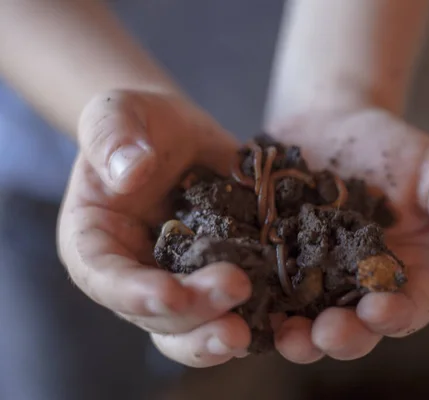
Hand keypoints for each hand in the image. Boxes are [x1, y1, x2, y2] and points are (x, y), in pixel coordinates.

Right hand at [58, 90, 253, 366]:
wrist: (174, 133)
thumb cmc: (134, 122)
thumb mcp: (115, 112)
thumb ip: (111, 137)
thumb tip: (131, 171)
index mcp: (97, 243)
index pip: (107, 279)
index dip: (135, 294)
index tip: (170, 294)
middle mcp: (136, 275)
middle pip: (158, 314)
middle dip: (196, 312)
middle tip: (236, 290)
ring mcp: (180, 281)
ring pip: (195, 327)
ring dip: (222, 334)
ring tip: (256, 329)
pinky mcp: (218, 276)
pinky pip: (236, 307)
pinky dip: (259, 317)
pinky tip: (284, 315)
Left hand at [267, 108, 428, 362]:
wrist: (330, 121)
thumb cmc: (390, 146)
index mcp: (401, 271)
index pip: (408, 309)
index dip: (396, 317)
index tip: (379, 310)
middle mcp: (356, 285)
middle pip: (355, 328)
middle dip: (342, 337)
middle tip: (325, 334)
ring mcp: (312, 277)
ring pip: (306, 321)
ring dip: (296, 336)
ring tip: (284, 334)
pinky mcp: (274, 263)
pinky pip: (265, 292)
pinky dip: (256, 304)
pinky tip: (245, 304)